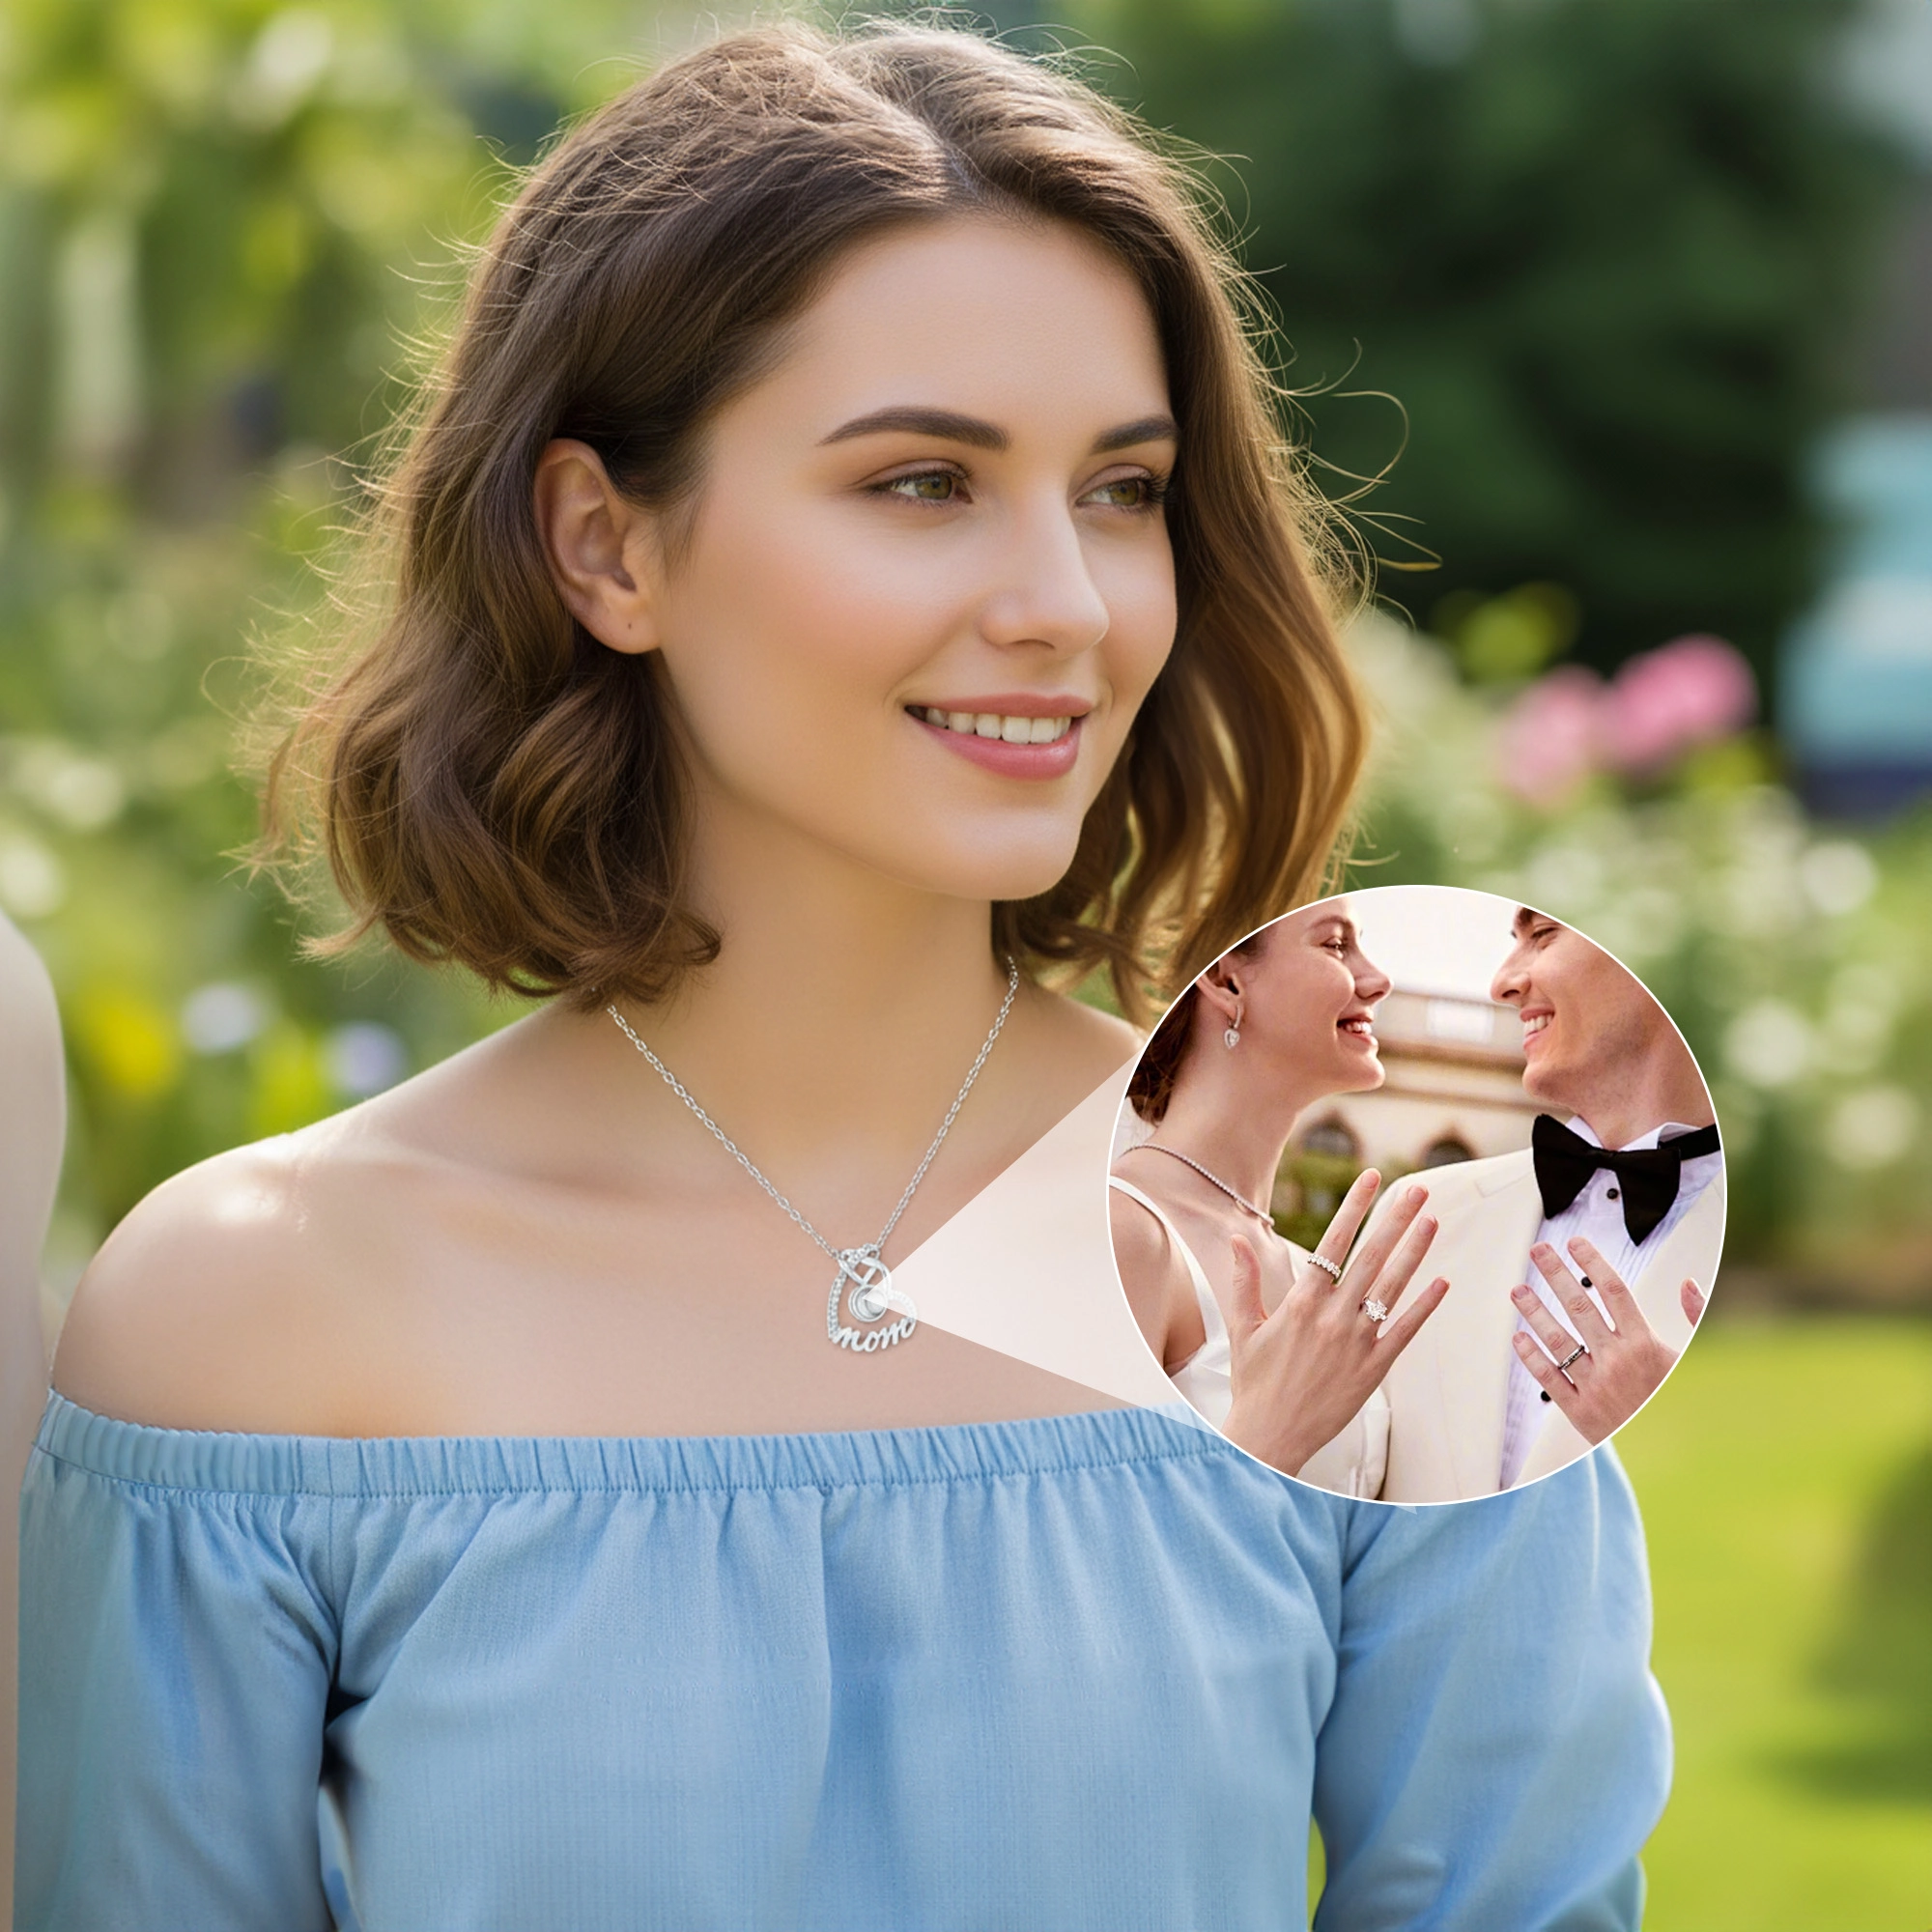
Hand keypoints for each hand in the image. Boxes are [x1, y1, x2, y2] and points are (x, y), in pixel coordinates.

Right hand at [1221, 1171, 1448, 1477]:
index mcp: (1300, 1304)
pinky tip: (1441, 1282)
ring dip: (1414, 1252)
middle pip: (1371, 1257)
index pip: (1333, 1243)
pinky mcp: (1373, 1370)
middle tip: (1417, 1190)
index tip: (1371, 1179)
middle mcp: (1332, 1318)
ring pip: (1392, 1288)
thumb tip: (1238, 1239)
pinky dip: (1424, 1306)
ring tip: (1432, 1221)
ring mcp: (1356, 1343)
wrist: (1271, 1436)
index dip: (1354, 1208)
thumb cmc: (1254, 1382)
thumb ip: (1243, 1280)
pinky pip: (1404, 1331)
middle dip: (1395, 1219)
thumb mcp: (1242, 1328)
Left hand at [1508, 1236, 1702, 1446]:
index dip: (1593, 1263)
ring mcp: (1596, 1386)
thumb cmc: (1676, 1402)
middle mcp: (1617, 1361)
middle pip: (1580, 1306)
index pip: (1614, 1291)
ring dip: (1535, 1312)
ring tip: (1517, 1290)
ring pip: (1558, 1340)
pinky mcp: (1580, 1412)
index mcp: (1645, 1345)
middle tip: (1538, 1250)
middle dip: (1556, 1274)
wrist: (1671, 1456)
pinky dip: (1532, 1358)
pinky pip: (1550, 1379)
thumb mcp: (1691, 1360)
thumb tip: (1690, 1282)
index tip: (1575, 1242)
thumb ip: (1694, 1318)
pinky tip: (1518, 1337)